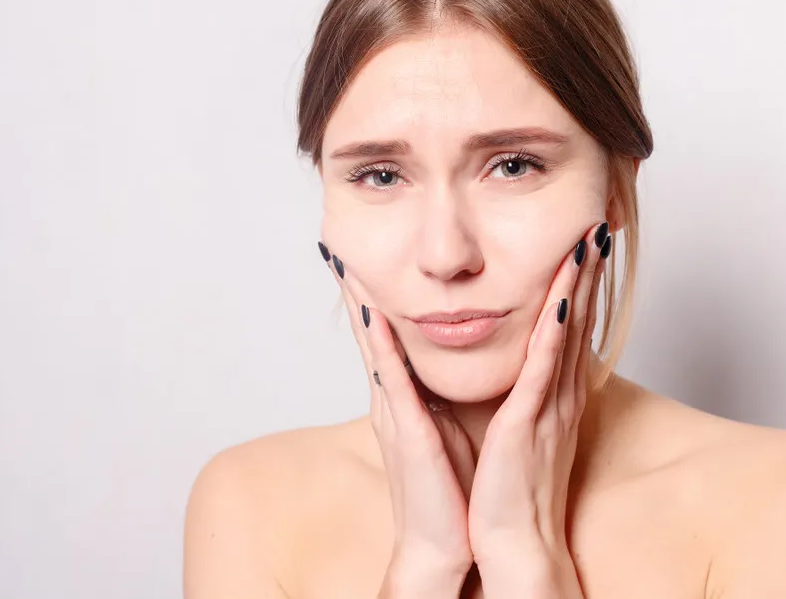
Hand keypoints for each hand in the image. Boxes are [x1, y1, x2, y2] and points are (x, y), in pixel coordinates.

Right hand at [318, 241, 476, 584]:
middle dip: (352, 287)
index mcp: (403, 396)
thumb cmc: (450, 486)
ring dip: (360, 300)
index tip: (357, 256)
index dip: (368, 294)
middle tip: (335, 242)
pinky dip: (382, 344)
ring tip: (344, 260)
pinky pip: (393, 378)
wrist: (445, 543)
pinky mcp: (407, 431)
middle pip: (368, 331)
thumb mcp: (443, 425)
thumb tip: (438, 364)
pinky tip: (371, 313)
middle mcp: (392, 398)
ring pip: (374, 344)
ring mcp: (394, 412)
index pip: (382, 334)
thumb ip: (434, 393)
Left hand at [467, 221, 610, 581]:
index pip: (572, 326)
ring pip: (567, 334)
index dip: (580, 283)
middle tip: (597, 227)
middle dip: (587, 272)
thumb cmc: (513, 488)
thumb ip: (526, 393)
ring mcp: (549, 405)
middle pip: (581, 319)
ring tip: (587, 244)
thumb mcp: (523, 428)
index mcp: (555, 394)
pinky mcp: (529, 422)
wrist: (514, 540)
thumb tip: (522, 364)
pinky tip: (559, 301)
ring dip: (578, 287)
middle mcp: (561, 394)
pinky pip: (543, 368)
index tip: (584, 244)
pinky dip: (553, 332)